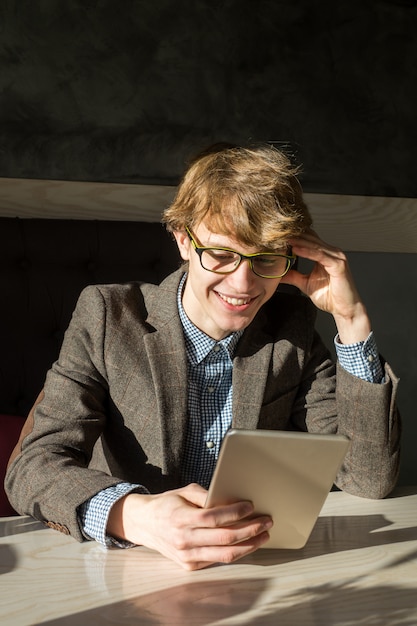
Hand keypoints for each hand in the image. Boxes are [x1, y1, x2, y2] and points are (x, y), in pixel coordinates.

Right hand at [107, 483, 272, 569]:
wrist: (143, 523)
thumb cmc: (167, 504)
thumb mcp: (184, 491)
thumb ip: (206, 496)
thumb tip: (230, 499)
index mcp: (181, 517)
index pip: (214, 517)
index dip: (235, 512)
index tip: (251, 506)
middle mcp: (184, 539)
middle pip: (224, 538)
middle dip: (250, 530)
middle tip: (266, 522)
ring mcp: (186, 555)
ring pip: (224, 554)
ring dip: (248, 545)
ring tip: (263, 535)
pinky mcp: (189, 566)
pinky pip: (216, 560)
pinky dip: (234, 552)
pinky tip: (246, 543)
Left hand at [281, 230, 371, 343]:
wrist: (344, 310)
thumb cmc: (330, 297)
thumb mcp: (305, 283)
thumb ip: (293, 276)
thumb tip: (278, 273)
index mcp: (324, 255)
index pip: (308, 240)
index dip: (294, 237)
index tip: (276, 236)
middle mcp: (332, 252)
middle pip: (311, 239)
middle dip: (294, 236)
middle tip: (277, 233)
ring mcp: (337, 257)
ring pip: (314, 245)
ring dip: (299, 241)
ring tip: (284, 238)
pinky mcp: (338, 265)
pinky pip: (320, 255)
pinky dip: (307, 252)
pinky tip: (295, 249)